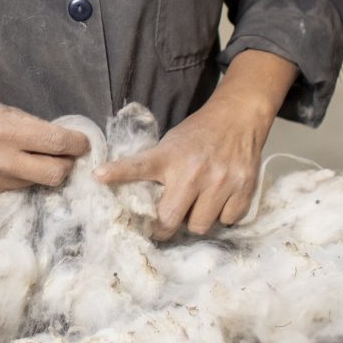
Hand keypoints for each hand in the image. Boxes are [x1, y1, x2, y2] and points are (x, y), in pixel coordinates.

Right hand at [0, 92, 90, 199]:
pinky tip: (8, 166)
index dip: (78, 144)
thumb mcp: (3, 109)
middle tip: (65, 155)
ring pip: (38, 184)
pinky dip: (21, 178)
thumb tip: (62, 139)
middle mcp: (2, 161)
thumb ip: (32, 126)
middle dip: (67, 164)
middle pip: (56, 174)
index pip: (58, 143)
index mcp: (8, 132)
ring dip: (43, 171)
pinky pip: (17, 190)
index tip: (83, 143)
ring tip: (30, 157)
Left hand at [97, 100, 269, 239]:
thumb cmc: (199, 134)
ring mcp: (220, 181)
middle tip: (165, 223)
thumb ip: (157, 168)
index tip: (99, 176)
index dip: (118, 172)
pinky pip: (227, 221)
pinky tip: (221, 199)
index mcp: (169, 157)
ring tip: (199, 204)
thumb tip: (137, 200)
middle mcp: (193, 171)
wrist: (239, 116)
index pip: (139, 166)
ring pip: (200, 226)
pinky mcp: (243, 189)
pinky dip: (223, 215)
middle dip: (165, 226)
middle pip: (171, 219)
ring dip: (197, 221)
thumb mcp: (171, 144)